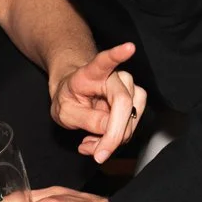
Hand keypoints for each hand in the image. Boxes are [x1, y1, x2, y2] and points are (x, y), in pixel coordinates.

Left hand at [49, 42, 147, 162]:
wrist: (73, 93)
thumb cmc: (69, 97)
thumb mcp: (65, 111)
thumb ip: (86, 119)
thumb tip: (109, 129)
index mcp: (92, 72)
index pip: (105, 61)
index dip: (118, 54)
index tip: (129, 47)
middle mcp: (116, 77)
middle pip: (124, 104)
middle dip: (113, 136)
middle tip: (96, 154)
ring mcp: (129, 88)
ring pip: (132, 118)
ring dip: (114, 138)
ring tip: (92, 144)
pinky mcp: (136, 103)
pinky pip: (132, 126)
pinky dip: (116, 139)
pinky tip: (100, 143)